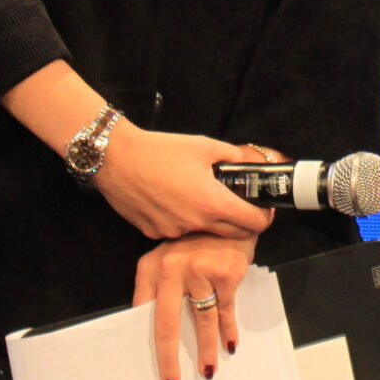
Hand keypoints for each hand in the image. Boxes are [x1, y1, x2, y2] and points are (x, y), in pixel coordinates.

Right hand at [94, 125, 274, 241]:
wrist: (117, 158)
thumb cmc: (161, 150)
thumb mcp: (204, 145)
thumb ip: (231, 156)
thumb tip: (243, 161)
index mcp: (213, 202)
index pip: (253, 224)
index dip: (263, 218)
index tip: (263, 210)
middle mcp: (195, 223)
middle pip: (233, 235)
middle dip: (242, 224)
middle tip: (239, 206)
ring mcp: (173, 231)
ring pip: (202, 232)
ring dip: (208, 220)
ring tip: (196, 195)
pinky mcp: (152, 232)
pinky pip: (176, 230)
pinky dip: (181, 220)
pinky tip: (171, 200)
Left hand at [133, 230, 258, 379]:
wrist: (228, 212)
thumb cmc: (195, 240)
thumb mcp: (166, 256)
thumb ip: (156, 286)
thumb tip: (148, 324)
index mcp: (151, 267)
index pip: (143, 311)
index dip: (144, 337)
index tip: (149, 364)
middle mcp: (172, 269)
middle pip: (166, 325)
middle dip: (169, 358)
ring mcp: (200, 271)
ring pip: (201, 321)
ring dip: (206, 350)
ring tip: (207, 371)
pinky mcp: (225, 274)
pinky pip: (225, 311)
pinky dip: (228, 331)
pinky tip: (230, 345)